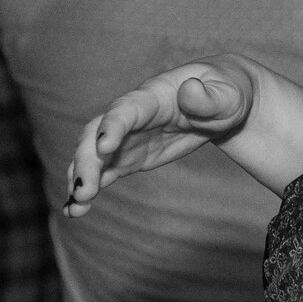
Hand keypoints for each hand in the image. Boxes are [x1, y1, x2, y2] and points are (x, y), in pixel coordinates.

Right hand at [66, 60, 257, 215]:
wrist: (221, 99)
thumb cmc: (226, 92)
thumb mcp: (227, 92)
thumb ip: (210, 96)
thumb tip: (191, 91)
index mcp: (153, 97)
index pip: (126, 110)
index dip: (112, 127)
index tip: (104, 147)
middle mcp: (131, 116)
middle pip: (97, 135)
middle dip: (87, 161)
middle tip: (83, 190)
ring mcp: (127, 137)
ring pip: (93, 156)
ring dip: (80, 179)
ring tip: (75, 207)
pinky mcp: (130, 156)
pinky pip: (104, 171)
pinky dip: (89, 188)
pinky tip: (76, 209)